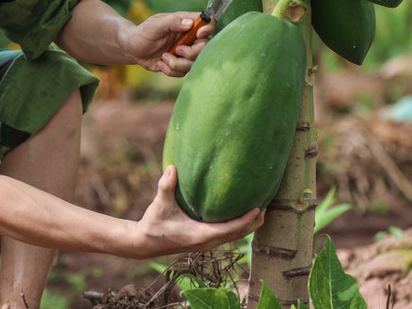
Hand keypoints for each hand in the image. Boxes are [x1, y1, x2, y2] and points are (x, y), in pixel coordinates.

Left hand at [124, 12, 213, 76]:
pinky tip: (161, 63)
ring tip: (164, 57)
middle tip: (177, 50)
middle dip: (191, 52)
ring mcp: (185, 52)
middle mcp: (189, 38)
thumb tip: (189, 23)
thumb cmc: (143, 32)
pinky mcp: (180, 64)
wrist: (133, 49)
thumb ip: (171, 22)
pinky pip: (183, 72)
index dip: (208, 28)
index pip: (207, 22)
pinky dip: (171, 70)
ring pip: (194, 63)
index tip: (198, 35)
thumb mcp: (155, 25)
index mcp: (186, 23)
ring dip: (178, 63)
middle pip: (205, 47)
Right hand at [126, 166, 263, 258]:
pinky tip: (241, 216)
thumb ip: (166, 185)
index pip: (229, 229)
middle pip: (237, 235)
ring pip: (233, 237)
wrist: (144, 243)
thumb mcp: (160, 204)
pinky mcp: (203, 242)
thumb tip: (172, 167)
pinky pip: (227, 235)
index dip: (245, 220)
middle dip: (253, 222)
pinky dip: (238, 227)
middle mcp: (206, 243)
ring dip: (247, 226)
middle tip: (267, 206)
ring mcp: (206, 244)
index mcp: (199, 235)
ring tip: (260, 211)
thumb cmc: (153, 223)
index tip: (258, 209)